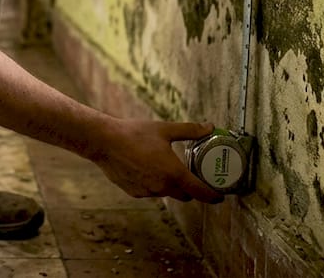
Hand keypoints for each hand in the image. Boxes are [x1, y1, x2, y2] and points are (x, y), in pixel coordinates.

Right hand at [90, 118, 224, 202]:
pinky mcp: (134, 192)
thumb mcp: (165, 129)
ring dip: (171, 185)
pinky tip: (148, 169)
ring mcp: (148, 192)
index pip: (200, 192)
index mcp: (174, 173)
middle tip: (194, 176)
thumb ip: (190, 130)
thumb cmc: (135, 133)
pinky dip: (155, 184)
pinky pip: (151, 191)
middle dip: (192, 189)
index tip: (219, 196)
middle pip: (185, 196)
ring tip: (169, 169)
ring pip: (167, 193)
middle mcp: (162, 187)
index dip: (213, 196)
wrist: (104, 142)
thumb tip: (209, 127)